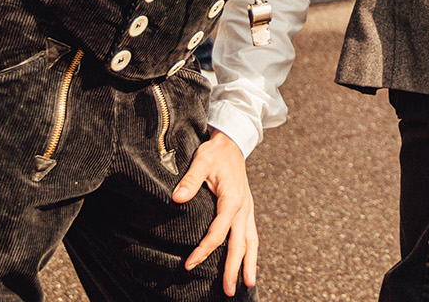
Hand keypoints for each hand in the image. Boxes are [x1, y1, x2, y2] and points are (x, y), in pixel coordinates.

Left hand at [174, 127, 256, 295]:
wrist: (232, 142)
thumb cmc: (215, 152)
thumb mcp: (201, 161)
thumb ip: (190, 181)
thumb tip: (177, 198)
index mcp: (232, 199)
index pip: (218, 231)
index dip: (204, 249)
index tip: (189, 264)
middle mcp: (244, 207)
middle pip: (240, 243)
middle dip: (235, 267)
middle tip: (230, 290)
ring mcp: (248, 209)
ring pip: (251, 241)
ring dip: (250, 263)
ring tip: (248, 284)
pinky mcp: (246, 209)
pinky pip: (251, 234)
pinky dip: (251, 251)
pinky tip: (249, 264)